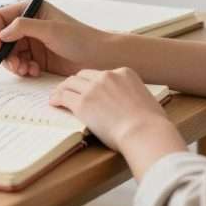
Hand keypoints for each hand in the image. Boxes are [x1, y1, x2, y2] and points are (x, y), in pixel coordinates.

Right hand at [0, 1, 108, 76]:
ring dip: (14, 63)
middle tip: (14, 66)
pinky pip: (19, 63)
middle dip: (6, 53)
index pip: (1, 16)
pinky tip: (34, 71)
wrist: (99, 58)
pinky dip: (23, 69)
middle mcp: (29, 24)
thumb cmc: (80, 39)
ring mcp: (32, 41)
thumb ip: (24, 27)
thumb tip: (2, 33)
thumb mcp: (51, 30)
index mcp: (32, 9)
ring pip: (9, 53)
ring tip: (26, 70)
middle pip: (2, 37)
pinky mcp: (37, 57)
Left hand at [49, 68, 178, 151]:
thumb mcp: (146, 100)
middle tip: (70, 90)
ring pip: (71, 83)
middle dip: (76, 82)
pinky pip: (64, 96)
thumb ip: (133, 96)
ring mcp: (93, 88)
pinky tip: (54, 103)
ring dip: (63, 88)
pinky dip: (57, 98)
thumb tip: (130, 105)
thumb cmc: (151, 124)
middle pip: (84, 75)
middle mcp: (107, 76)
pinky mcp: (82, 103)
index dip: (93, 81)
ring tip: (57, 95)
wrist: (145, 132)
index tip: (89, 88)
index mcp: (124, 73)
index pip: (102, 74)